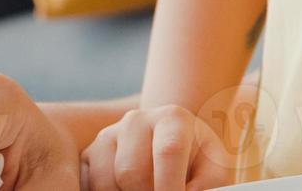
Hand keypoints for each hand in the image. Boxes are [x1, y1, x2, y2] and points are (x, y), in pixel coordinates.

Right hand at [81, 105, 232, 190]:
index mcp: (173, 118)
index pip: (168, 152)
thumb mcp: (213, 167)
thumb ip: (207, 183)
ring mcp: (108, 135)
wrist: (174, 145)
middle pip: (132, 171)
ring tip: (146, 190)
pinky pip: (89, 186)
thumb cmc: (197, 160)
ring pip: (106, 182)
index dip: (170, 185)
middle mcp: (136, 120)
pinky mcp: (89, 154)